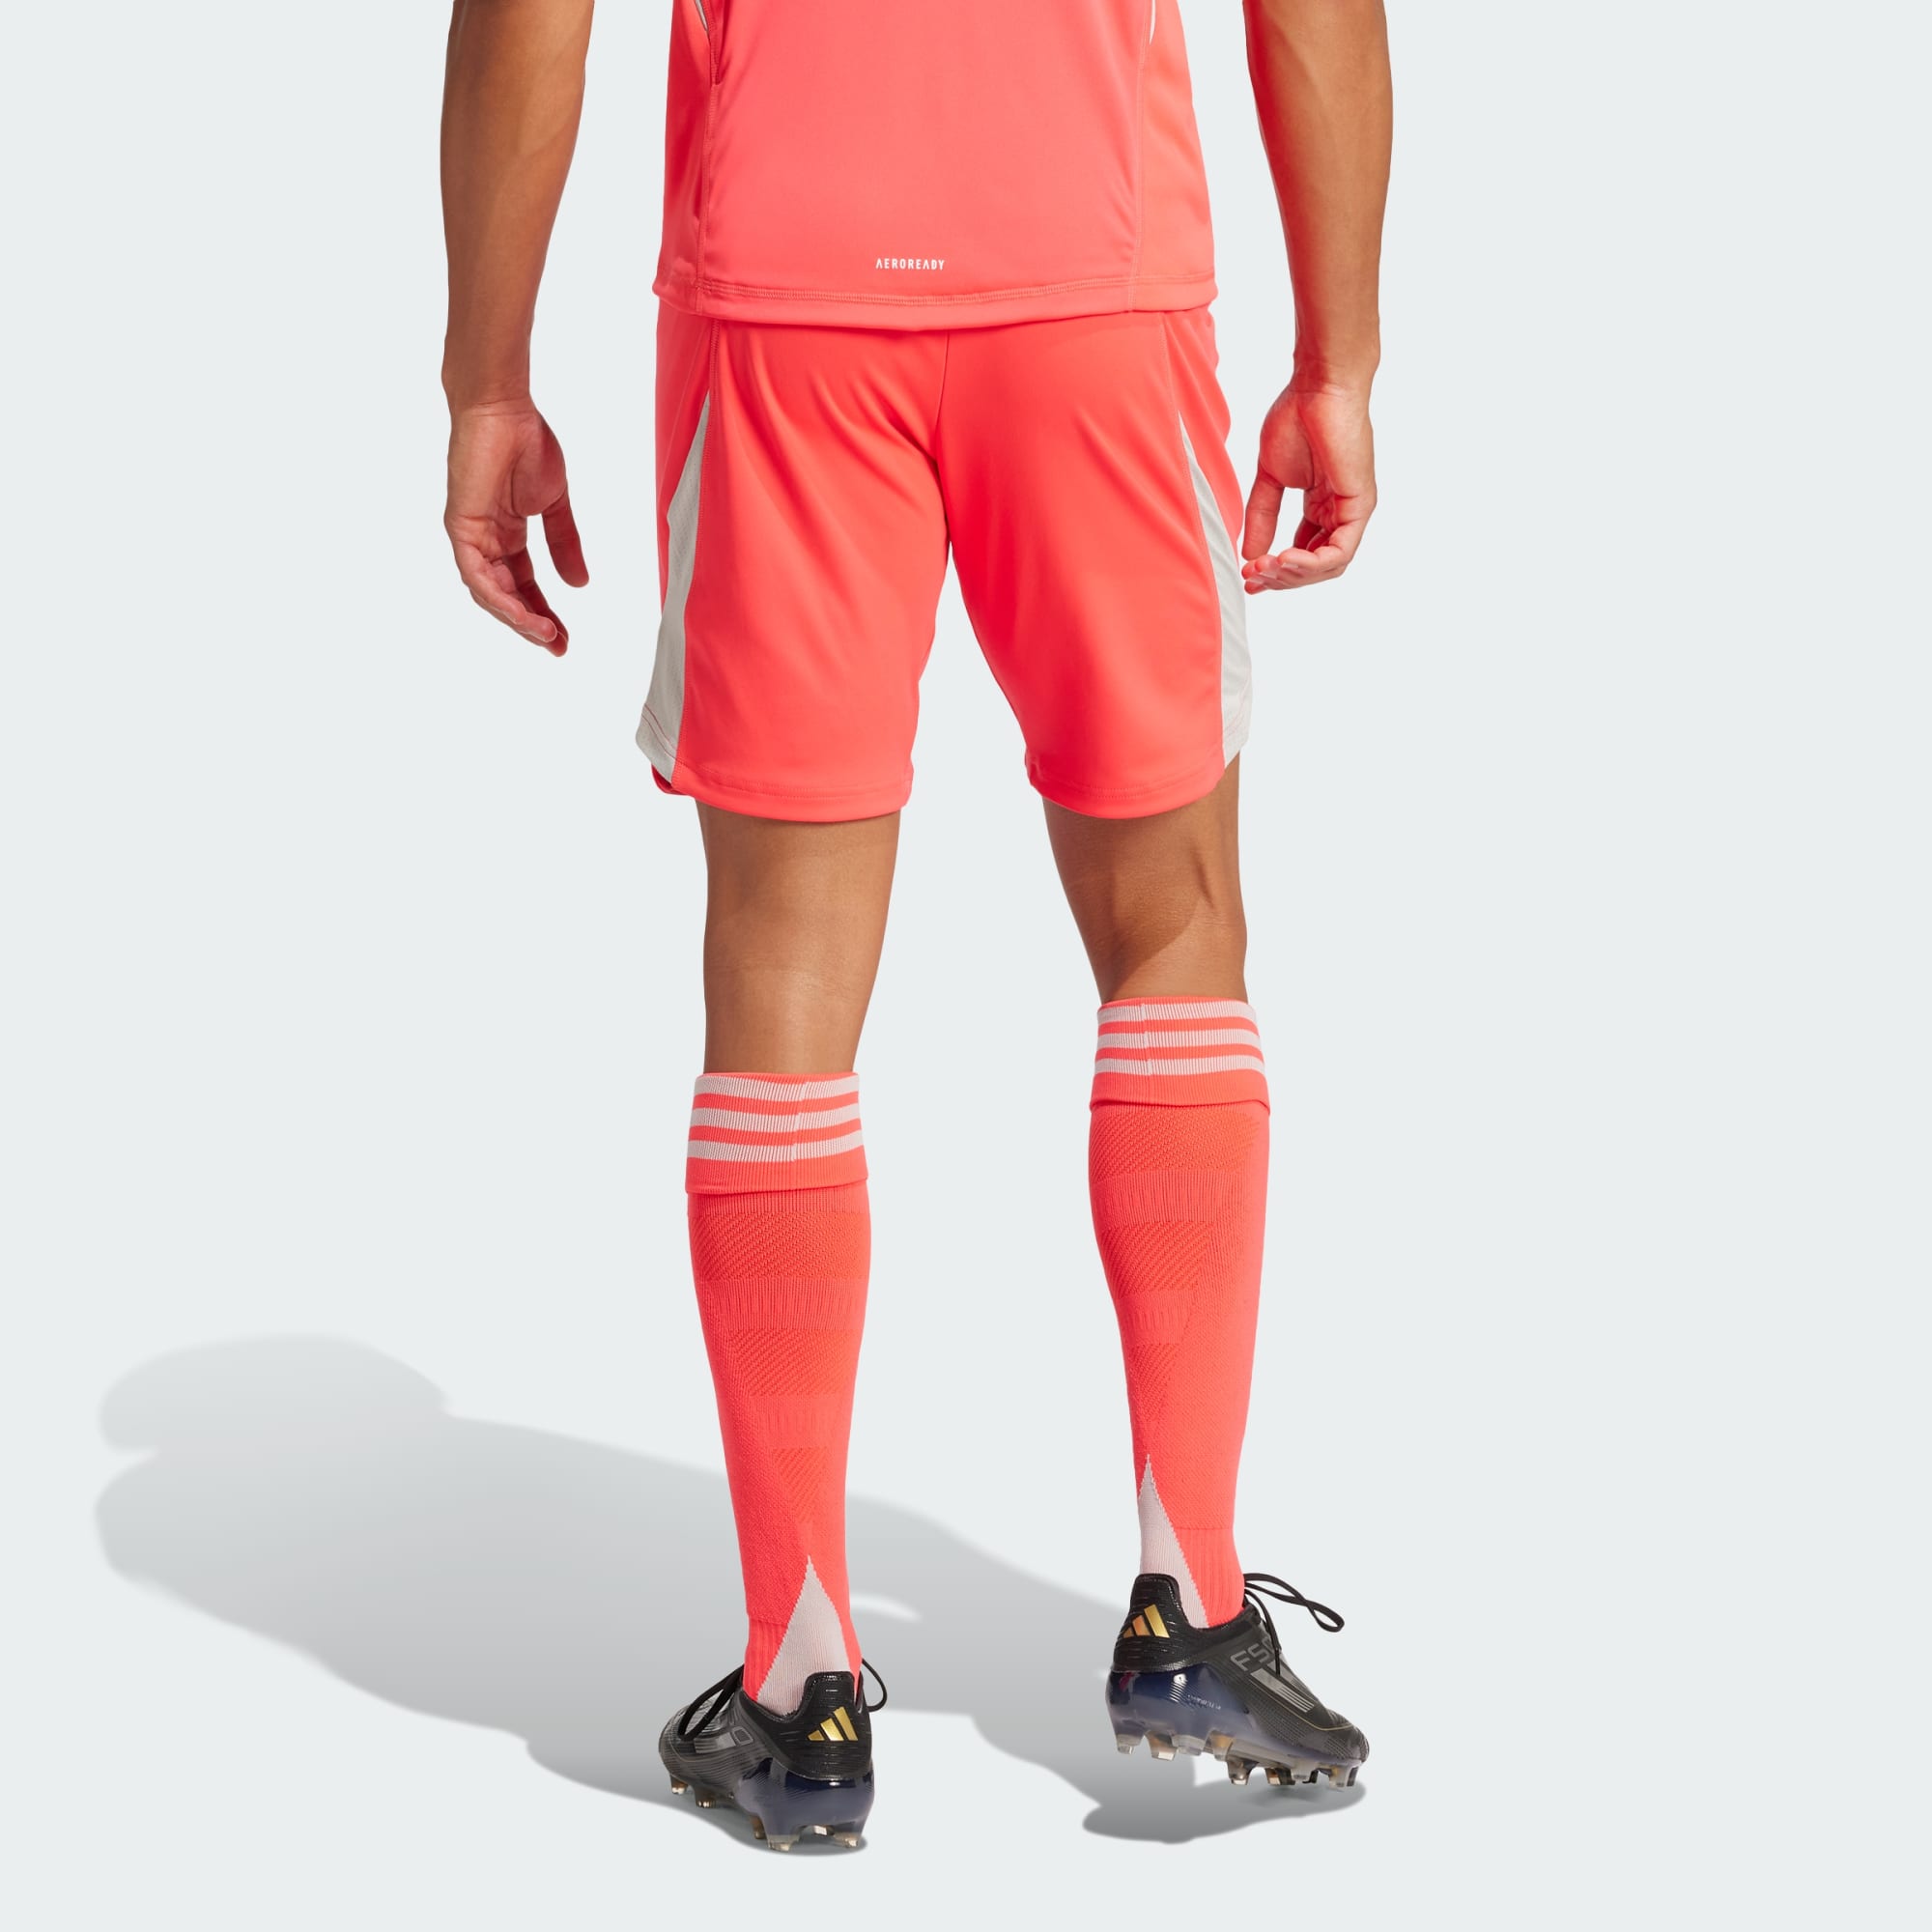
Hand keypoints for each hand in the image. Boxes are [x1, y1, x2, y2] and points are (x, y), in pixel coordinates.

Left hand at [444, 405, 588, 654]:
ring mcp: (470, 536)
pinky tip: (524, 615)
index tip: (565, 637)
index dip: (544, 612)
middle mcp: (485, 540)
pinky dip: (500, 598)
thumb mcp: (555, 505)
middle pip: (506, 595)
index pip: (523, 584)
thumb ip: (565, 544)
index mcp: (505, 534)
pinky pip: (476, 576)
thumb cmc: (526, 443)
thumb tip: (580, 584)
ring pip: (490, 593)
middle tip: (558, 646)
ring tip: (546, 636)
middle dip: (532, 624)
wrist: (503, 410)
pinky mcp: (461, 528)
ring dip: (518, 619)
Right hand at [1241, 384, 1375, 592]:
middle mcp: (1339, 512)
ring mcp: (1352, 510)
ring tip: (1264, 568)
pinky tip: (1284, 559)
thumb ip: (1261, 516)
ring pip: (1329, 566)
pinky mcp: (1359, 505)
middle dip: (1281, 577)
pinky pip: (1340, 551)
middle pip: (1315, 566)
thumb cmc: (1297, 417)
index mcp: (1322, 505)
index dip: (1277, 570)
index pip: (1304, 553)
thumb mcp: (1270, 477)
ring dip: (1294, 575)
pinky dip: (1311, 563)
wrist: (1318, 387)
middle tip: (1252, 576)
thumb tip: (1249, 553)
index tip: (1249, 575)